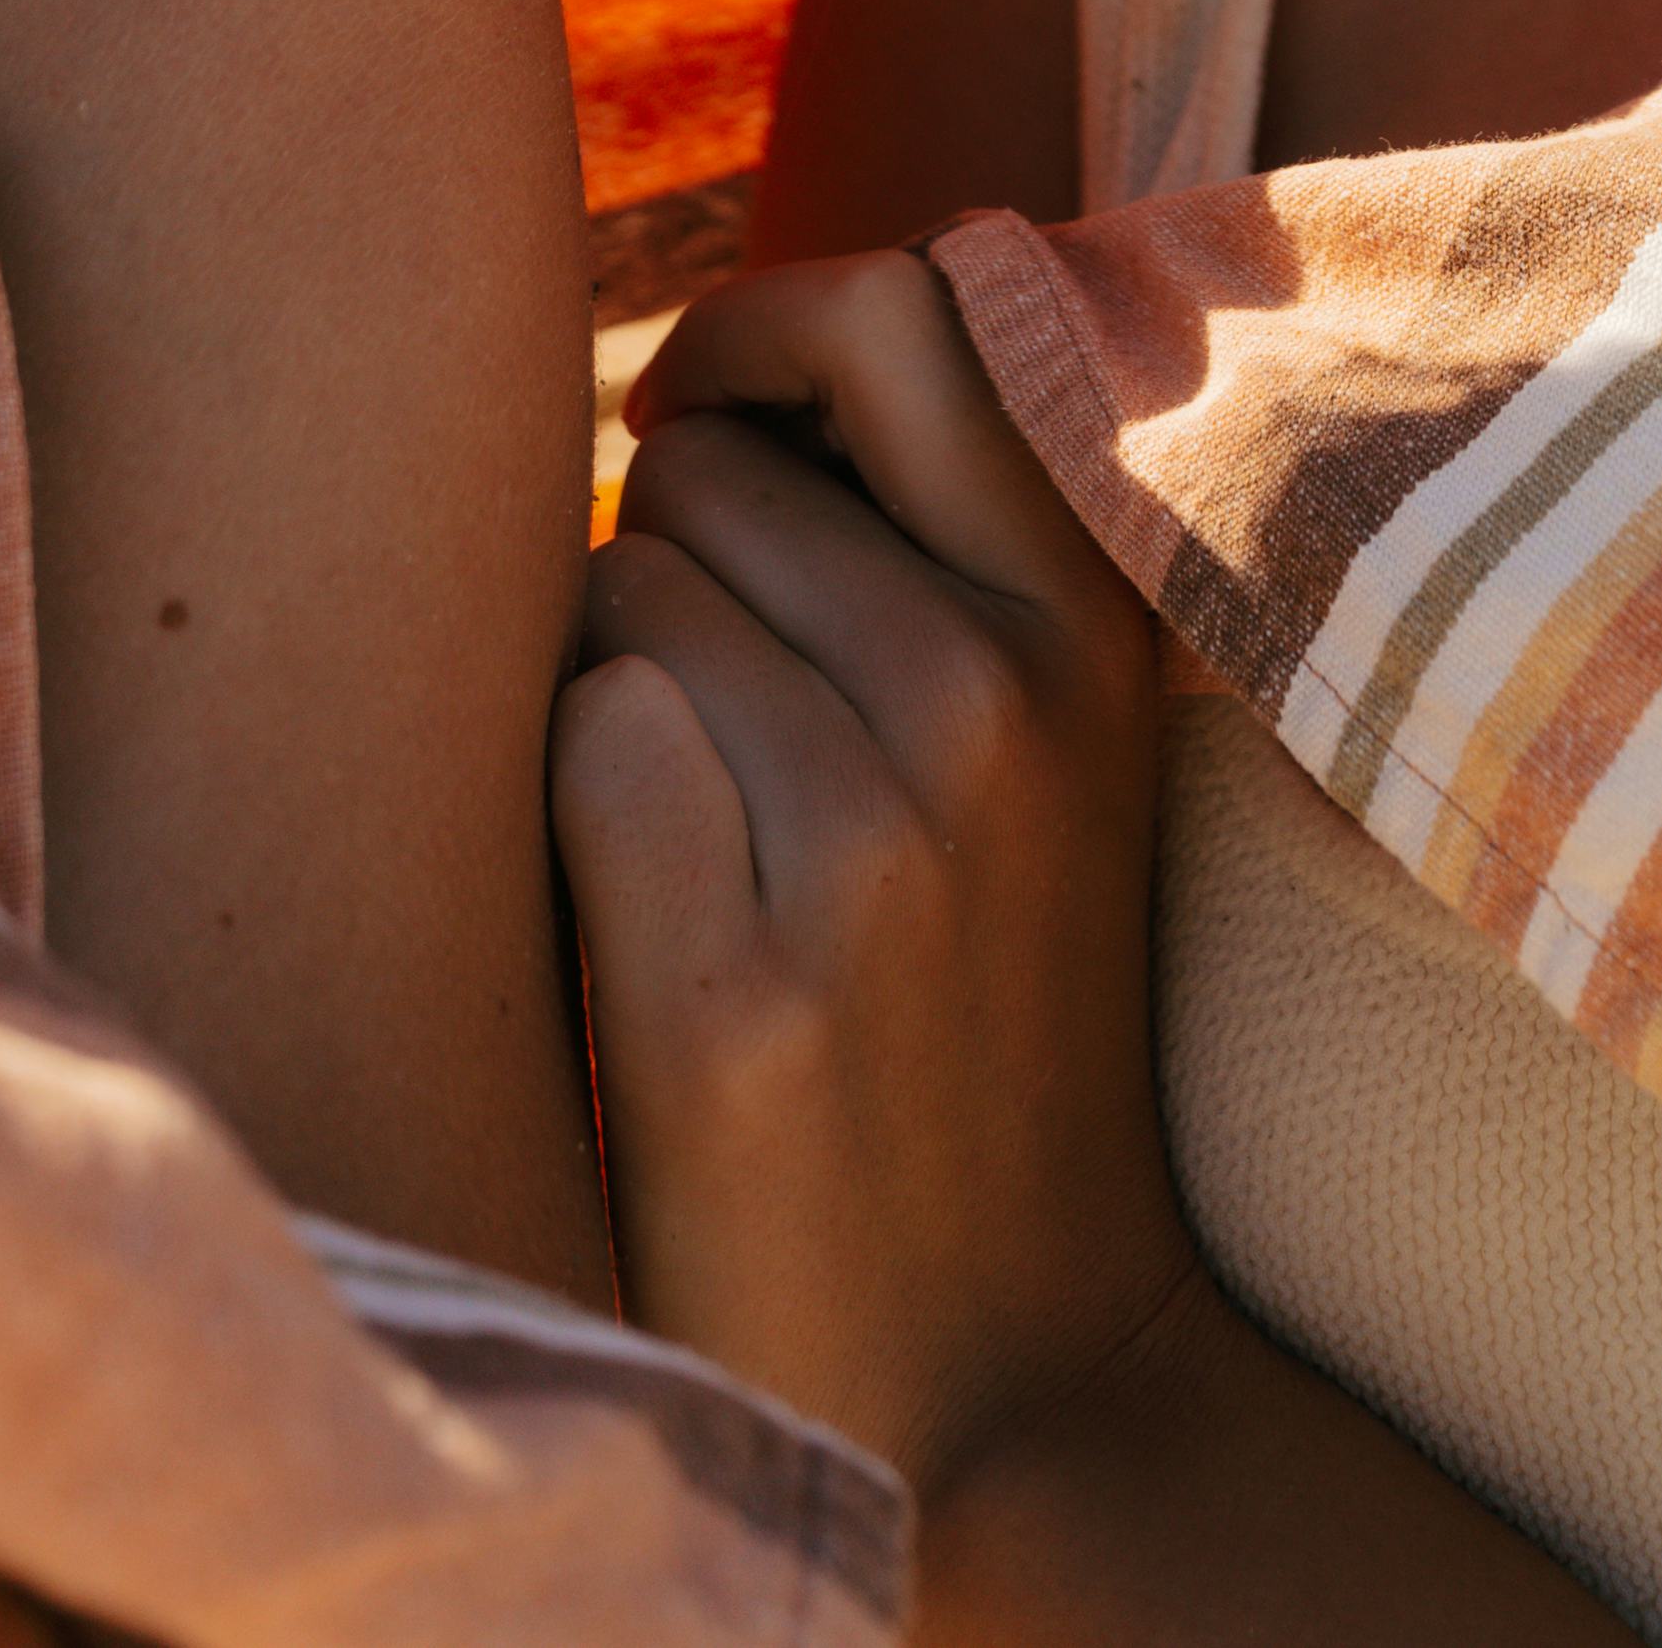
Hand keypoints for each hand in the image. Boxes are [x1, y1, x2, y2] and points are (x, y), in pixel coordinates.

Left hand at [554, 252, 1199, 1486]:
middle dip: (660, 539)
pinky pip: (579, 737)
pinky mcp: (737, 985)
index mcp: (1094, 621)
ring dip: (604, 679)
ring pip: (620, 590)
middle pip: (705, 459)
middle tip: (706, 698)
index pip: (914, 300)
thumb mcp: (1039, 752)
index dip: (769, 336)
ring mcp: (874, 840)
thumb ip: (935, 550)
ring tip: (690, 831)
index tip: (721, 428)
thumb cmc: (970, 1014)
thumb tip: (713, 374)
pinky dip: (568, 802)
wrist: (1003, 1363)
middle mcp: (1001, 698)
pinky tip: (639, 912)